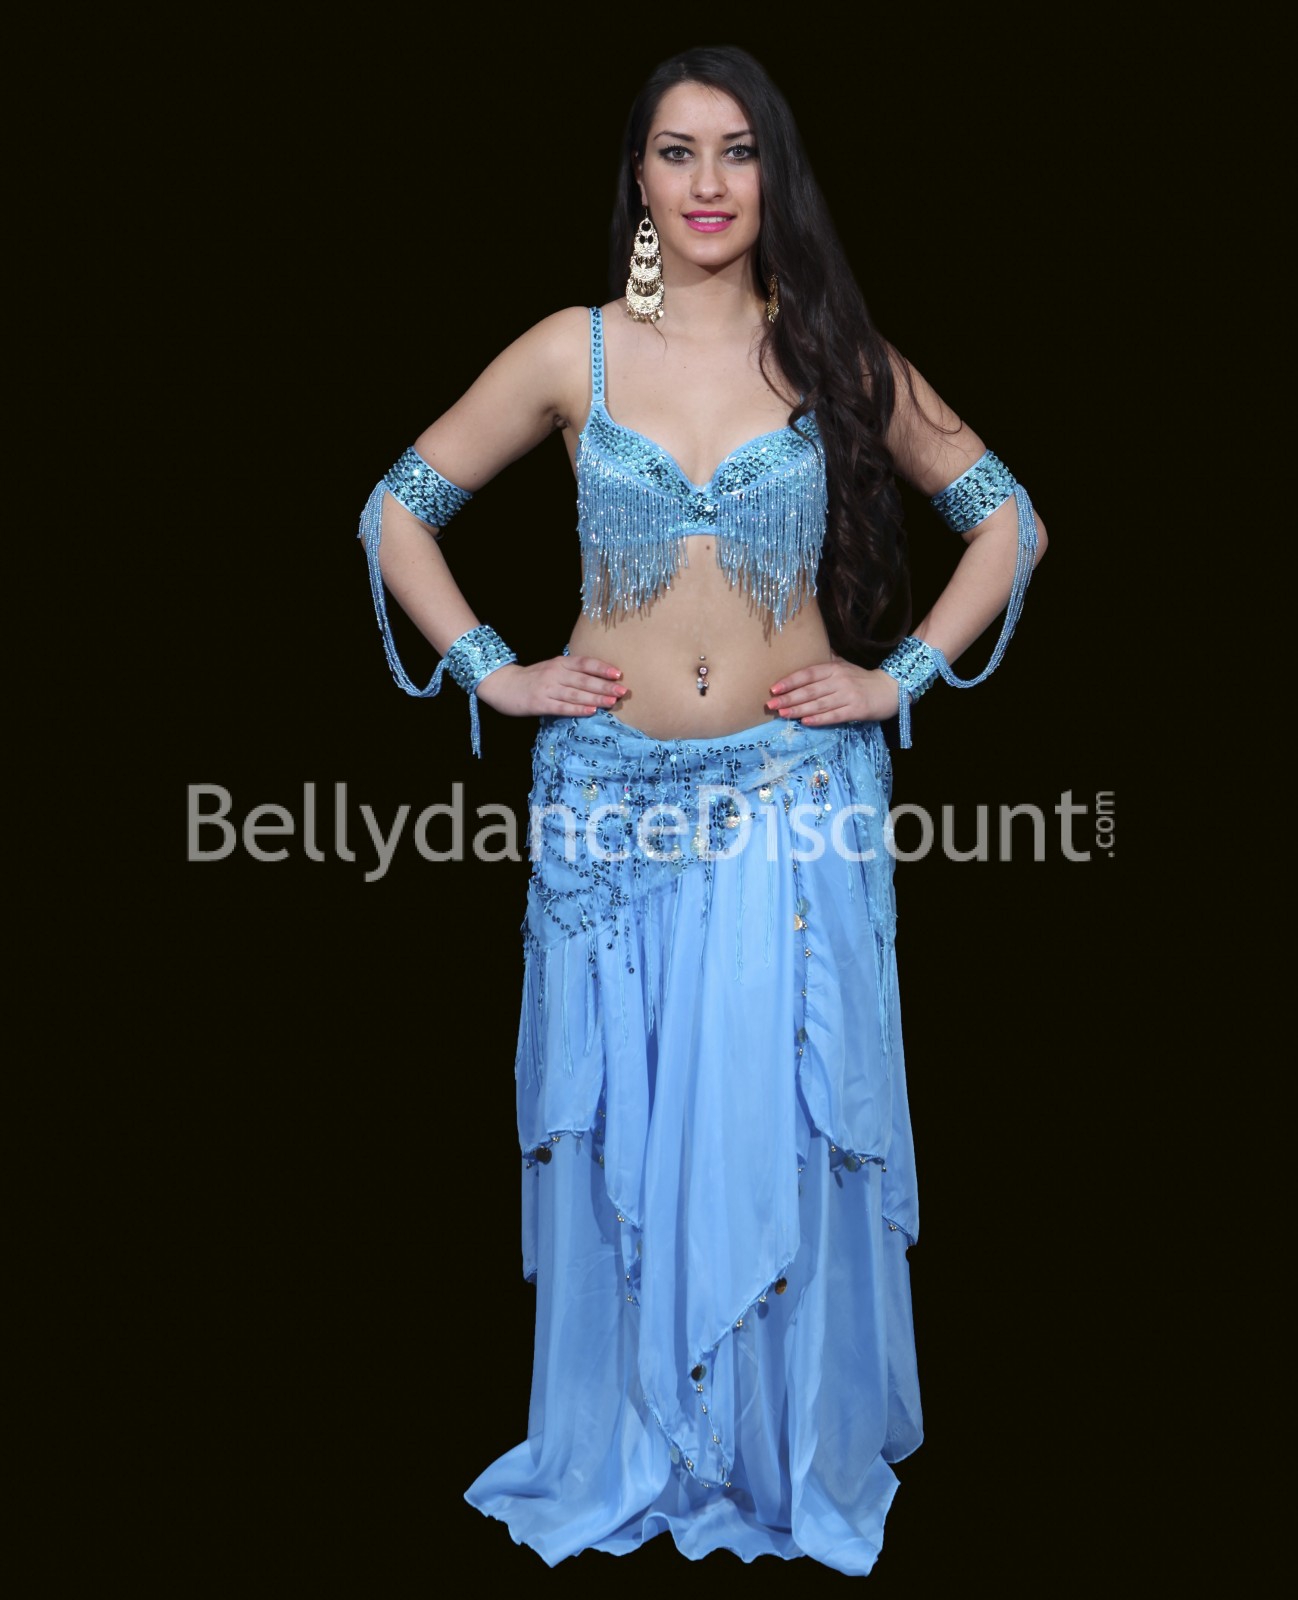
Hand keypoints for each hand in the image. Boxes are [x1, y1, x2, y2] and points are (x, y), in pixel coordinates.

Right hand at [474, 654, 626, 717]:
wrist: (502, 684)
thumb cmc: (532, 678)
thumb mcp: (552, 668)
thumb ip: (571, 671)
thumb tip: (599, 679)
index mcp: (560, 663)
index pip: (584, 663)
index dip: (602, 668)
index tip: (618, 674)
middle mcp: (555, 673)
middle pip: (584, 679)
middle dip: (605, 686)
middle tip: (622, 691)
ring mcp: (547, 689)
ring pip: (576, 694)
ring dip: (595, 698)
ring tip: (612, 702)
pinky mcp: (540, 704)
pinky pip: (562, 707)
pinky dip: (577, 709)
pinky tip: (591, 711)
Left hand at [766, 656, 900, 725]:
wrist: (890, 689)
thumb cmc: (862, 679)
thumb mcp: (845, 665)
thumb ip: (827, 661)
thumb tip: (808, 651)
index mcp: (834, 668)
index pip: (808, 673)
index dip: (790, 681)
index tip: (774, 688)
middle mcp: (839, 680)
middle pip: (809, 690)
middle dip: (788, 698)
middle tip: (771, 704)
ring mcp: (848, 695)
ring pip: (819, 704)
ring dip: (799, 710)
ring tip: (783, 714)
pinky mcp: (856, 710)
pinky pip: (834, 716)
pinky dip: (819, 719)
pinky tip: (805, 722)